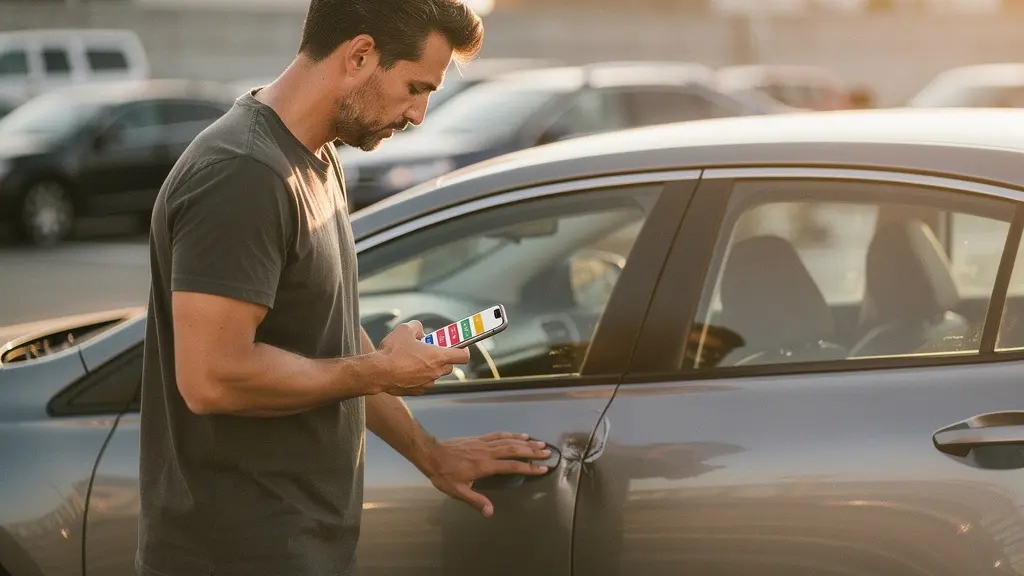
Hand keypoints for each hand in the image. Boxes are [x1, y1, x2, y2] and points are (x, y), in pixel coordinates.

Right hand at [377, 321, 469, 395]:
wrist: (377, 372)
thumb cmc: (392, 352)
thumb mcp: (405, 330)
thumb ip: (417, 327)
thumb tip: (419, 330)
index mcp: (438, 356)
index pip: (463, 356)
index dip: (463, 350)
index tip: (460, 346)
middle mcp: (435, 372)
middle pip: (449, 366)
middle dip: (443, 357)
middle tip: (431, 349)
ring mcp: (427, 383)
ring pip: (435, 374)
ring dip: (429, 367)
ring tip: (414, 359)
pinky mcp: (417, 391)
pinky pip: (423, 382)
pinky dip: (418, 376)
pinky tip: (406, 369)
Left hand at [425, 432, 550, 516]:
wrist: (431, 454)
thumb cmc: (444, 475)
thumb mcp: (458, 492)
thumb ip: (475, 501)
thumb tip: (490, 512)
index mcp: (484, 466)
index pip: (511, 466)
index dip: (528, 467)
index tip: (542, 468)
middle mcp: (487, 452)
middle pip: (514, 450)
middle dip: (531, 452)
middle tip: (547, 453)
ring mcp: (483, 443)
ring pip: (508, 440)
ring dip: (525, 441)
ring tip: (539, 443)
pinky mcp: (479, 438)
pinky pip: (498, 435)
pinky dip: (511, 434)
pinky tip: (520, 435)